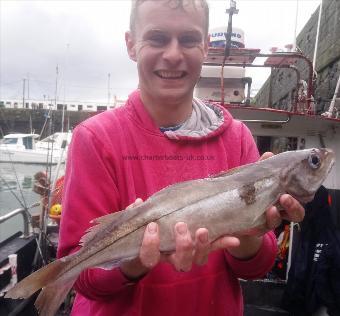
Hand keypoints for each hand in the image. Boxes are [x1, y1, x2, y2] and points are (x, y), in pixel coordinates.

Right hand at [120, 199, 239, 277]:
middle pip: (181, 263)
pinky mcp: (200, 249)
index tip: (152, 227)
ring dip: (203, 246)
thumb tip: (138, 203)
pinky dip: (223, 243)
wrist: (158, 245)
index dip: (151, 245)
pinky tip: (234, 238)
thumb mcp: (139, 226)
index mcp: (155, 253)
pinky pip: (213, 249)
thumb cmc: (146, 234)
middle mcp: (172, 259)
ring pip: (197, 260)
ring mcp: (188, 256)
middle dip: (183, 245)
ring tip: (203, 230)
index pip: (150, 258)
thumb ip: (135, 216)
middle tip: (181, 225)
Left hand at [226, 152, 305, 258]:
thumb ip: (262, 168)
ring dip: (276, 216)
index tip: (300, 183)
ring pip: (279, 222)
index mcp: (283, 198)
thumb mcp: (255, 179)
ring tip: (271, 209)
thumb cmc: (250, 193)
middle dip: (294, 206)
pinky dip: (258, 224)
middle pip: (296, 213)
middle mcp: (280, 211)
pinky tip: (256, 218)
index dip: (303, 192)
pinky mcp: (256, 228)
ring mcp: (268, 221)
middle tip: (286, 197)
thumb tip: (269, 154)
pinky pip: (261, 229)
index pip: (300, 197)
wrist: (233, 212)